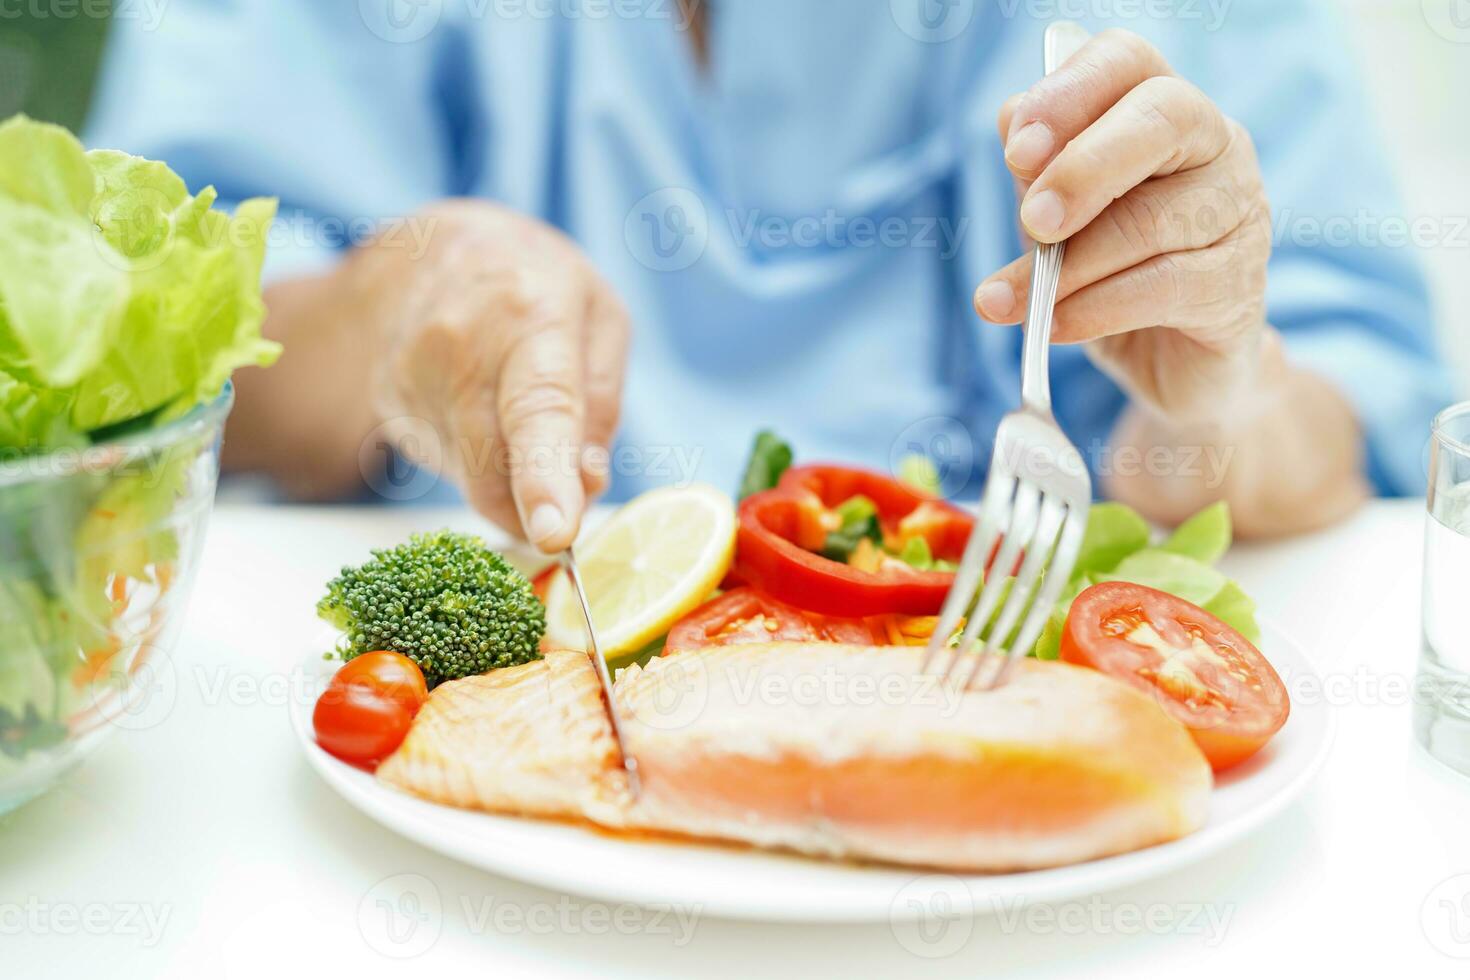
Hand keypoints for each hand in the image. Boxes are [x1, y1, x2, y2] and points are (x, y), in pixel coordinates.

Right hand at [358, 200, 628, 551]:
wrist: (428, 248)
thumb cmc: (534, 285)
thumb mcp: (599, 317)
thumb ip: (601, 403)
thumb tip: (587, 483)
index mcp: (530, 316)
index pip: (538, 408)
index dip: (544, 478)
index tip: (555, 534)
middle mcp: (458, 347)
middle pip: (493, 463)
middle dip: (532, 509)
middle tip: (563, 515)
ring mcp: (411, 377)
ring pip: (471, 476)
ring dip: (508, 479)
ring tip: (517, 414)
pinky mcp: (390, 405)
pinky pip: (448, 466)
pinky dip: (478, 461)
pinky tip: (480, 409)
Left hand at [974, 29, 1275, 425]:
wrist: (1166, 360)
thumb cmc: (1105, 270)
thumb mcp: (1059, 217)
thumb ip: (1038, 171)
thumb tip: (1012, 121)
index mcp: (1163, 108)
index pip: (1127, 61)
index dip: (1071, 92)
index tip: (1017, 148)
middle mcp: (1216, 144)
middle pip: (1162, 119)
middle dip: (1084, 169)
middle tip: (1032, 221)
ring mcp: (1240, 211)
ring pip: (1150, 220)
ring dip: (1069, 268)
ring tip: (1014, 302)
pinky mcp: (1239, 283)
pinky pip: (1163, 286)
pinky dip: (1094, 309)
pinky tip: (1054, 325)